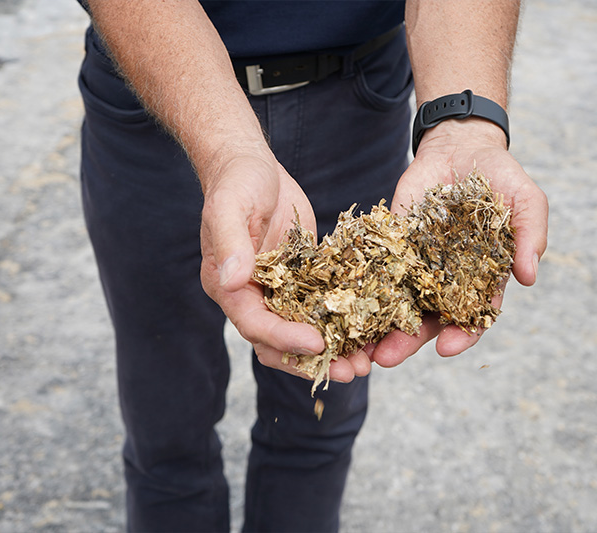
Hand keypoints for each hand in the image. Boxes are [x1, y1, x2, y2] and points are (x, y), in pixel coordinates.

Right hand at [199, 154, 372, 381]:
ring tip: (364, 363)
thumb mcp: (229, 207)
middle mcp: (250, 296)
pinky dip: (340, 323)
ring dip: (331, 350)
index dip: (285, 338)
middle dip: (312, 360)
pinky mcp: (299, 279)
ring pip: (301, 332)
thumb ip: (230, 244)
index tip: (318, 343)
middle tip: (351, 371)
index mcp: (227, 286)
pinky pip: (318, 309)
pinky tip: (368, 331)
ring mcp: (276, 290)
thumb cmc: (236, 181)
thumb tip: (232, 281)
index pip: (255, 325)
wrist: (250, 164)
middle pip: (278, 343)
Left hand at [370, 119, 548, 367]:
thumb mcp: (526, 201)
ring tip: (361, 346)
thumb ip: (530, 236)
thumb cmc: (502, 176)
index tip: (446, 348)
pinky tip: (345, 303)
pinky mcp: (392, 243)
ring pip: (397, 302)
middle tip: (386, 359)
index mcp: (480, 279)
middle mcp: (445, 278)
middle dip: (407, 341)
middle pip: (426, 319)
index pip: (471, 317)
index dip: (460, 335)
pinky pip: (375, 268)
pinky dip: (361, 288)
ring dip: (379, 326)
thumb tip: (528, 277)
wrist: (461, 145)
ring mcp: (416, 262)